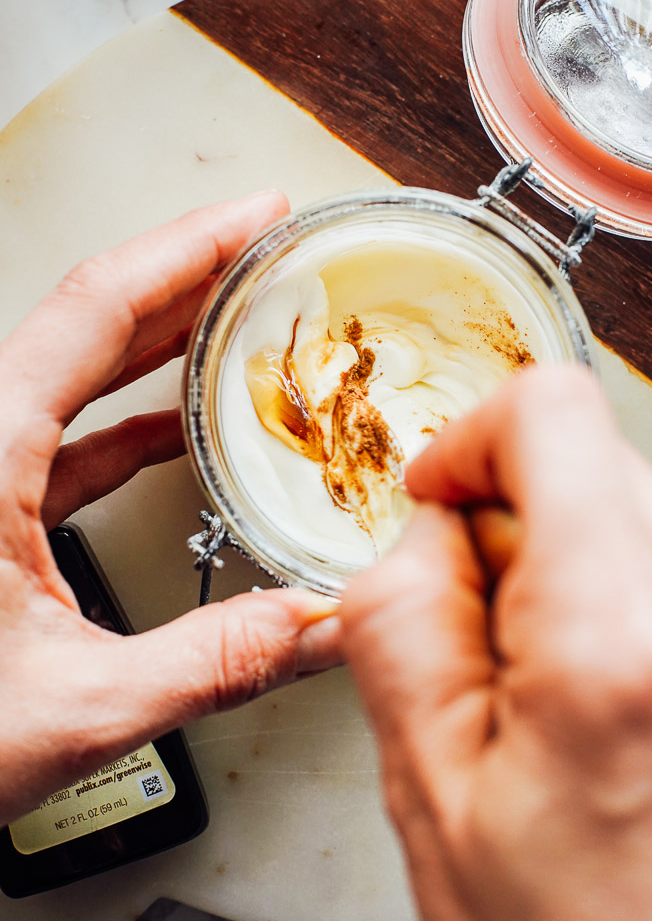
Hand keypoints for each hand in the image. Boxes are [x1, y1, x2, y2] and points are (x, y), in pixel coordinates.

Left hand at [0, 193, 339, 827]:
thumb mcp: (75, 705)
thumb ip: (212, 663)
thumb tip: (320, 627)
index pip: (96, 310)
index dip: (186, 248)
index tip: (254, 215)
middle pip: (88, 321)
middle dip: (186, 275)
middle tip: (265, 249)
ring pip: (72, 370)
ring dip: (158, 340)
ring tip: (236, 318)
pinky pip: (62, 434)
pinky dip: (127, 418)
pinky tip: (179, 427)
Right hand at [342, 365, 651, 920]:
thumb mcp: (431, 796)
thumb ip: (402, 621)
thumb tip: (428, 528)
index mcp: (618, 644)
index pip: (554, 412)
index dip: (472, 441)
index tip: (444, 505)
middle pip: (600, 460)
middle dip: (520, 521)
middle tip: (493, 637)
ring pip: (647, 516)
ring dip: (580, 569)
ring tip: (561, 696)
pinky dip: (636, 607)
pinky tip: (618, 712)